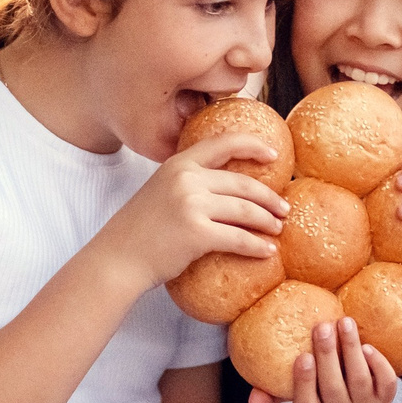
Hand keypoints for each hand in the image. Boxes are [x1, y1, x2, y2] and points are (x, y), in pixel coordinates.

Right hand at [94, 134, 288, 288]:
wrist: (117, 258)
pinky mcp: (197, 233)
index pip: (223, 144)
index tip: (273, 154)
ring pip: (245, 210)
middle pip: (242, 183)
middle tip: (284, 207)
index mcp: (178, 164)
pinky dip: (257, 246)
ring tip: (278, 229)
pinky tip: (267, 251)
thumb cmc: (139, 231)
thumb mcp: (159, 191)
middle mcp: (186, 179)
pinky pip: (239, 238)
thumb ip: (187, 183)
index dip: (252, 145)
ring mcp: (191, 205)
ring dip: (267, 221)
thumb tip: (225, 188)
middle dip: (269, 196)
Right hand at [245, 317, 399, 402]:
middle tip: (322, 326)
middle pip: (334, 389)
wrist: (354, 377)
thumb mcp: (294, 386)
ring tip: (344, 322)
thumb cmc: (317, 376)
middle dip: (328, 356)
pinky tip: (366, 345)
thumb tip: (253, 402)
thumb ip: (273, 390)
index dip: (304, 382)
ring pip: (359, 380)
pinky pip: (385, 383)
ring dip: (351, 349)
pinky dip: (377, 363)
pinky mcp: (384, 397)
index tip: (302, 355)